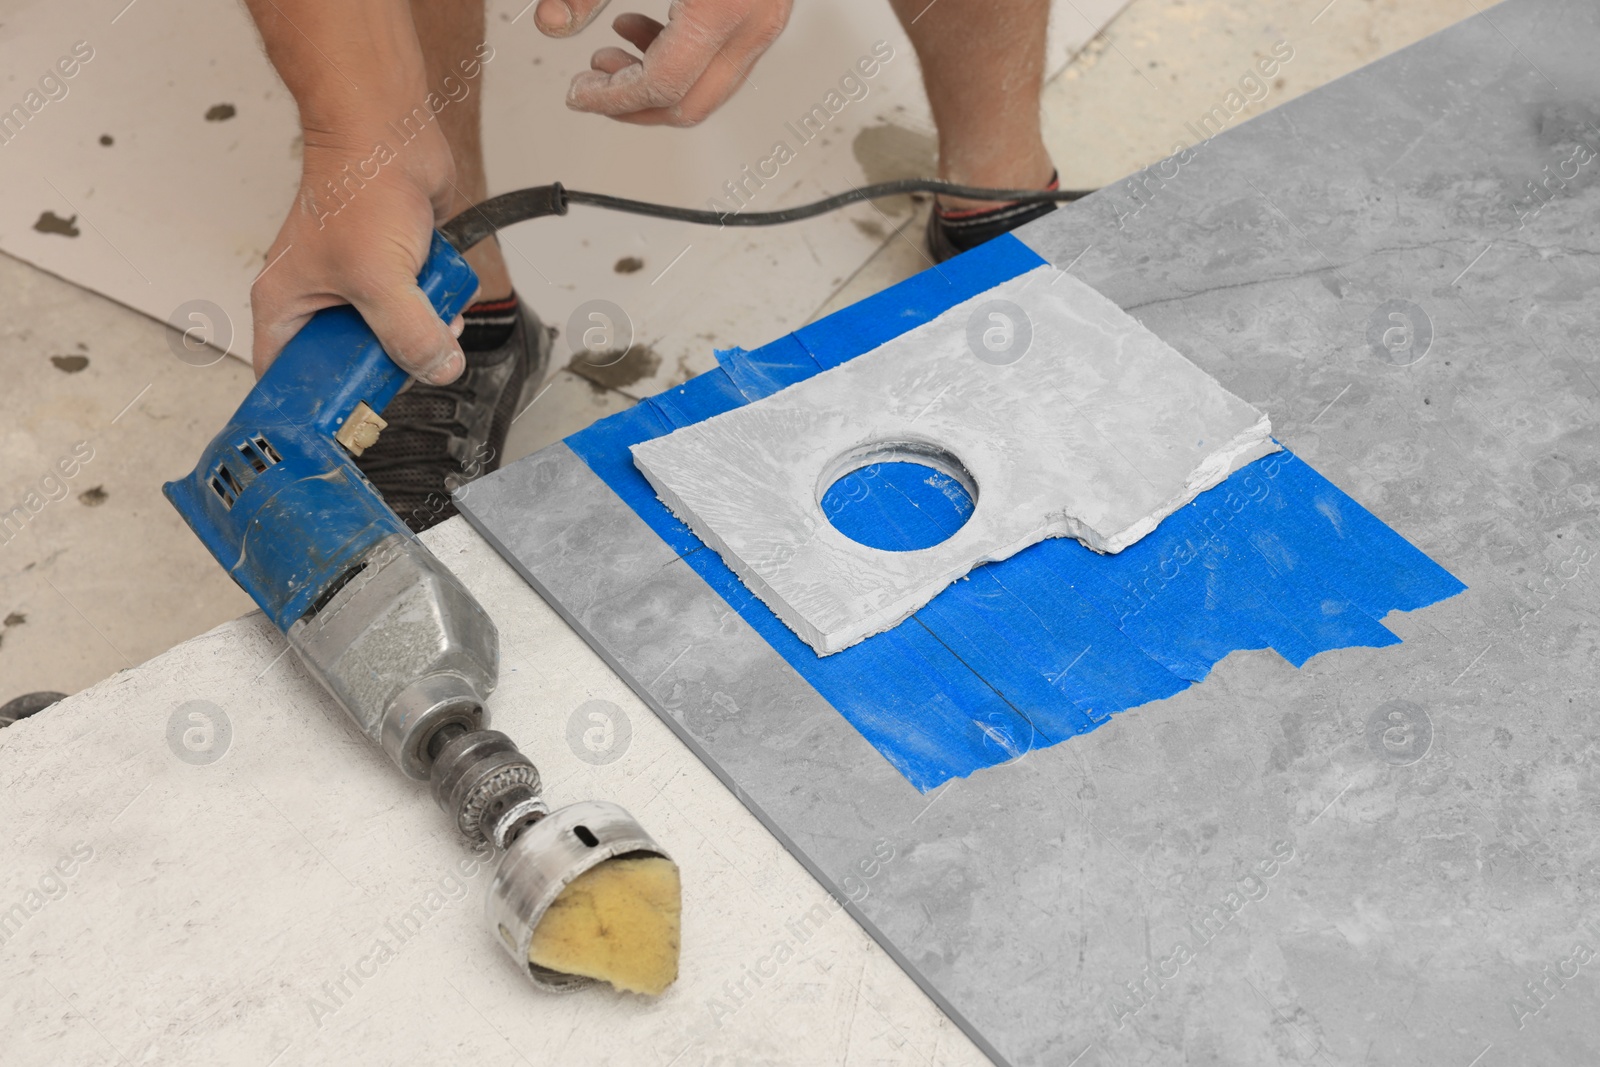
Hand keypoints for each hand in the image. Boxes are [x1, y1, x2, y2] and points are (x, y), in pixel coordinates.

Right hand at [250, 123, 466, 383]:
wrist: (392, 133)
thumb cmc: (359, 187)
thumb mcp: (379, 281)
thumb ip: (409, 336)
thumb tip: (437, 370)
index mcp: (287, 304)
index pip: (285, 375)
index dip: (313, 404)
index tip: (346, 423)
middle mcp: (319, 297)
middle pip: (351, 364)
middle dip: (389, 365)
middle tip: (410, 364)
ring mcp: (360, 285)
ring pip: (393, 337)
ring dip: (422, 334)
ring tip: (433, 316)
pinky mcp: (397, 271)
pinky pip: (419, 309)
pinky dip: (437, 306)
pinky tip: (443, 291)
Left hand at [536, 0, 792, 125]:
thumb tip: (552, 23)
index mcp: (723, 7)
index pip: (661, 85)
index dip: (612, 99)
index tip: (578, 94)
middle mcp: (755, 20)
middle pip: (691, 104)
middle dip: (633, 107)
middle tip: (591, 89)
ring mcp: (769, 17)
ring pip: (711, 89)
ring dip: (656, 86)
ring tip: (611, 56)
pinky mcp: (767, 7)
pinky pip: (725, 59)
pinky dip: (683, 60)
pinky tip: (645, 31)